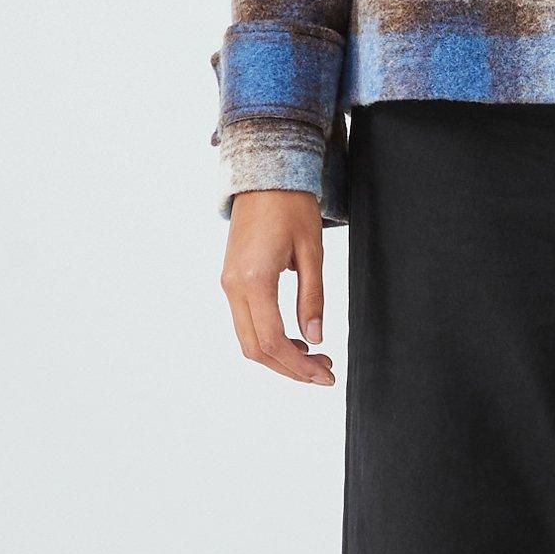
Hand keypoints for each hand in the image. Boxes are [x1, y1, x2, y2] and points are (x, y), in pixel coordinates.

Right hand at [221, 190, 334, 385]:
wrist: (265, 178)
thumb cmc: (292, 208)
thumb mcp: (312, 253)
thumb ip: (313, 298)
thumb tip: (316, 339)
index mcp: (254, 281)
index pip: (273, 341)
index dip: (299, 366)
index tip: (326, 375)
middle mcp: (233, 287)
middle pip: (256, 349)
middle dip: (291, 368)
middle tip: (325, 370)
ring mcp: (228, 285)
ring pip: (248, 340)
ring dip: (280, 356)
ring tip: (316, 356)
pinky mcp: (232, 281)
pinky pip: (246, 323)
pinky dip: (269, 339)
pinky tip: (296, 340)